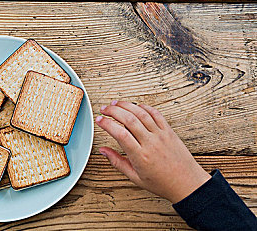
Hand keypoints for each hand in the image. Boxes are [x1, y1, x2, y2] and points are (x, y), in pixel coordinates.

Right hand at [96, 101, 210, 203]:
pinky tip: (136, 106)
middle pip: (129, 119)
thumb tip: (103, 151)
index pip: (120, 134)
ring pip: (141, 113)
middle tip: (104, 109)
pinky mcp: (169, 131)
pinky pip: (156, 114)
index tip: (99, 120)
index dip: (107, 124)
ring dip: (126, 105)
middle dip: (113, 110)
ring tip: (116, 103)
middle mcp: (151, 143)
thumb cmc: (162, 183)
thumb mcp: (135, 178)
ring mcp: (161, 135)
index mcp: (141, 156)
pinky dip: (144, 107)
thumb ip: (117, 162)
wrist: (187, 184)